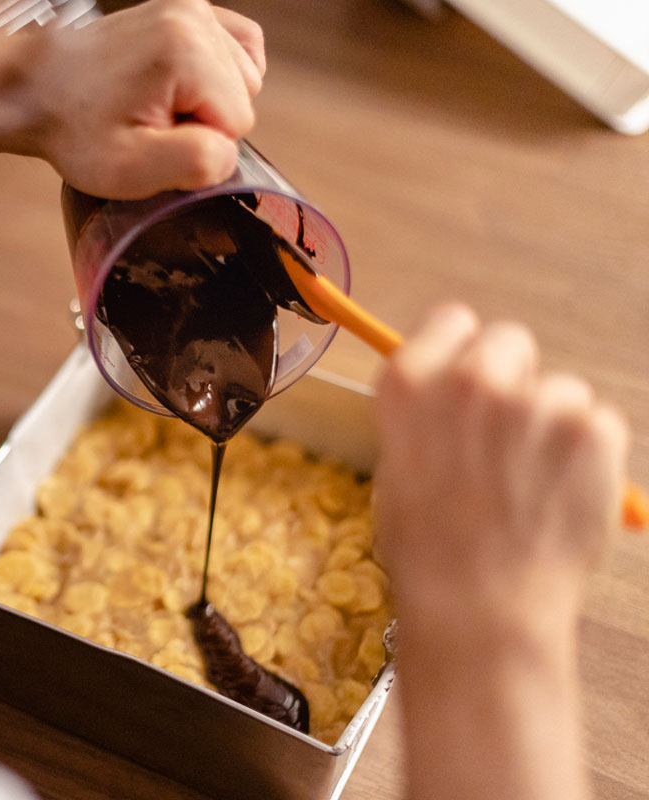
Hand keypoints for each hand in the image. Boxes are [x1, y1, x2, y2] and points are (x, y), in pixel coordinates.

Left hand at [0, 0, 265, 199]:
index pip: (238, 124)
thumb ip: (195, 162)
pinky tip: (181, 87)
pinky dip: (218, 74)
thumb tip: (230, 151)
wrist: (37, 89)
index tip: (152, 137)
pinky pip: (239, 47)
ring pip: (243, 76)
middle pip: (244, 96)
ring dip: (205, 100)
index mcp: (185, 50)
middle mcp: (193, 16)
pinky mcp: (189, 6)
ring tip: (153, 103)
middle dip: (202, 121)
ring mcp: (191, 6)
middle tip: (148, 122)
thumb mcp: (129, 168)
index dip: (199, 144)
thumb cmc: (75, 130)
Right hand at [374, 303, 627, 648]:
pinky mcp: (592, 428)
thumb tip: (457, 395)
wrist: (480, 607)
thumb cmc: (430, 548)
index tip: (465, 387)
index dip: (460, 354)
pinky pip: (599, 423)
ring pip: (559, 390)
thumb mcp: (397, 467)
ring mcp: (535, 400)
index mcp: (409, 384)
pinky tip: (561, 495)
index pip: (451, 321)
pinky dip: (589, 455)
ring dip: (552, 426)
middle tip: (504, 442)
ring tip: (530, 487)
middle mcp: (470, 378)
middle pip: (509, 342)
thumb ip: (427, 416)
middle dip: (512, 381)